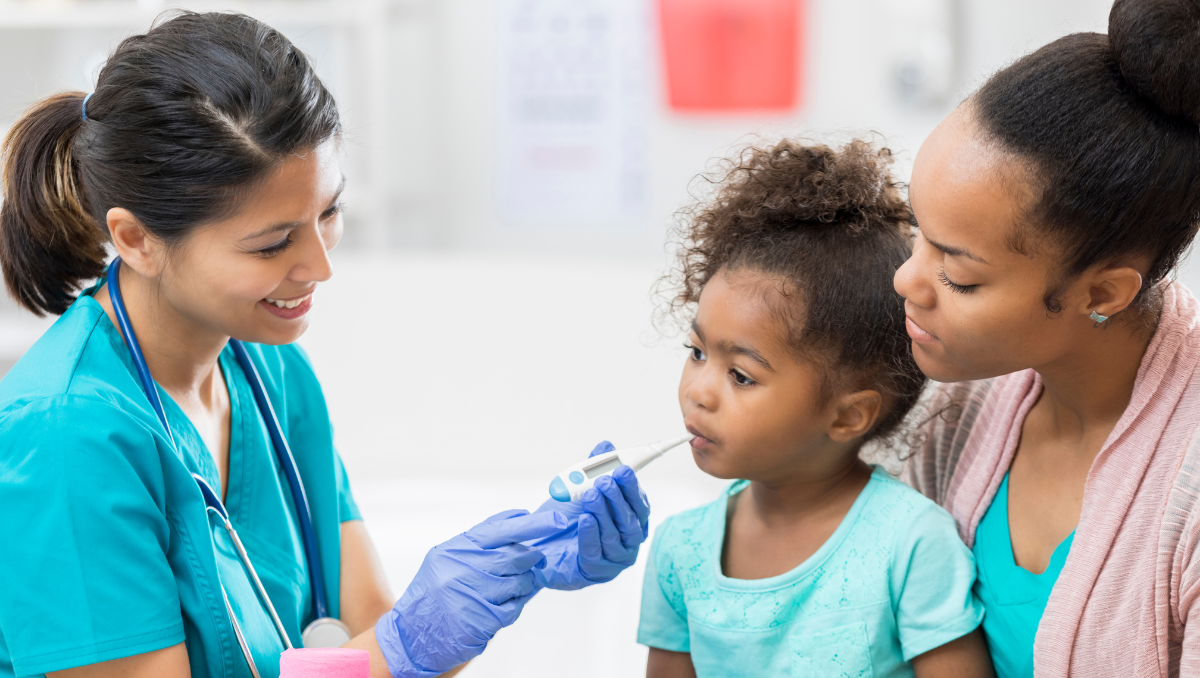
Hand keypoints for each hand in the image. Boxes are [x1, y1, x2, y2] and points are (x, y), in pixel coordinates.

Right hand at [374, 509, 567, 677]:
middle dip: (533, 556)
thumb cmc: (434, 594)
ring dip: (524, 583)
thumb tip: (521, 519)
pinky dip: (514, 605)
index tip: (557, 518)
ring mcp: (472, 595)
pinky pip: (514, 608)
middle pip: (515, 556)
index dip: (532, 523)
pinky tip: (500, 606)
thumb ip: (481, 542)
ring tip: (511, 587)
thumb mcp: (448, 558)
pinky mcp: (481, 620)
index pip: (501, 529)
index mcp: (456, 549)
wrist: (412, 636)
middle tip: (539, 557)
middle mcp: (462, 569)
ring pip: (519, 582)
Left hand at [529, 441, 651, 590]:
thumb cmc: (565, 518)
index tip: (623, 470)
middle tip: (604, 481)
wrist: (539, 545)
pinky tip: (585, 519)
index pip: (639, 504)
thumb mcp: (579, 489)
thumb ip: (593, 469)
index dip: (632, 487)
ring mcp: (614, 559)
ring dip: (603, 513)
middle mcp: (628, 541)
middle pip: (630, 520)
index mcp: (631, 520)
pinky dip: (591, 534)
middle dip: (617, 498)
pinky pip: (595, 551)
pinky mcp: (596, 571)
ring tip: (590, 495)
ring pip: (615, 536)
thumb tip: (606, 445)